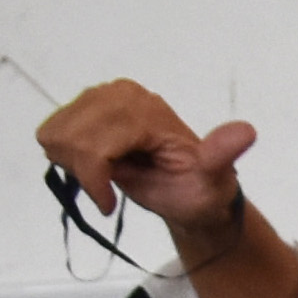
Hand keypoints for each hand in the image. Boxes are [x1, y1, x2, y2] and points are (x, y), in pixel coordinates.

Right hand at [35, 78, 256, 237]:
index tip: (109, 204)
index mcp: (148, 110)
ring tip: (107, 174)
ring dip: (76, 164)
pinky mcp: (85, 104)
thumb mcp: (215, 182)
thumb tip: (246, 132)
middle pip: (70, 138)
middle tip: (111, 187)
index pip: (94, 146)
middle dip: (85, 171)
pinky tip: (97, 164)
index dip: (94, 180)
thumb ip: (220, 157)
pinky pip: (51, 133)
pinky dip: (67, 156)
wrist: (191, 192)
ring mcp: (101, 96)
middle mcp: (122, 93)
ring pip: (56, 135)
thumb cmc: (199, 192)